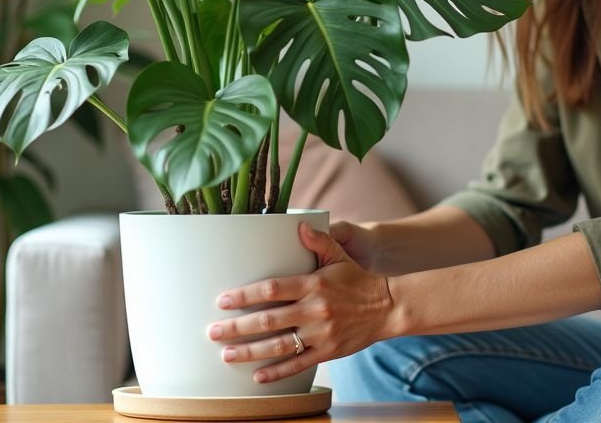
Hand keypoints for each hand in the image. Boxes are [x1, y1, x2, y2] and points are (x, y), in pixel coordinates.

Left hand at [207, 222, 398, 383]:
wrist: (387, 307)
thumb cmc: (357, 280)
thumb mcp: (339, 255)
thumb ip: (318, 241)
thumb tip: (298, 224)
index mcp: (313, 284)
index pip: (272, 289)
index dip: (245, 295)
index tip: (223, 300)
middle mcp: (314, 310)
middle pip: (268, 320)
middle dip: (237, 327)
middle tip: (213, 331)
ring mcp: (320, 333)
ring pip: (279, 345)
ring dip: (250, 351)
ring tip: (226, 355)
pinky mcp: (328, 351)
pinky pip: (298, 364)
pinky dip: (277, 372)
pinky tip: (257, 376)